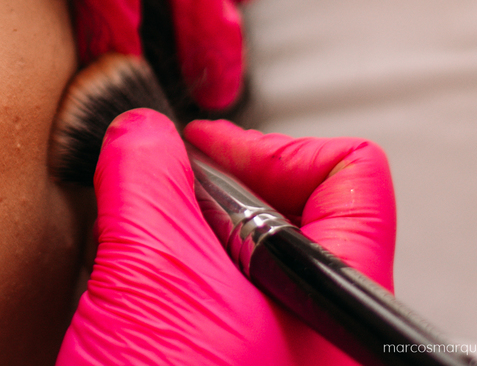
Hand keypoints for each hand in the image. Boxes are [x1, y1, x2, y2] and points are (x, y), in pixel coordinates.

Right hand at [57, 111, 395, 364]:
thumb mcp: (154, 285)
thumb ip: (148, 185)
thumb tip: (138, 133)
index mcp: (340, 312)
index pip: (349, 177)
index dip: (267, 148)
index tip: (197, 151)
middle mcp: (321, 339)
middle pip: (293, 215)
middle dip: (211, 192)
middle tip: (154, 192)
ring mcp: (273, 362)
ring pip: (243, 263)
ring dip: (179, 237)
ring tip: (131, 248)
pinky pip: (210, 305)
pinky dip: (165, 282)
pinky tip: (126, 299)